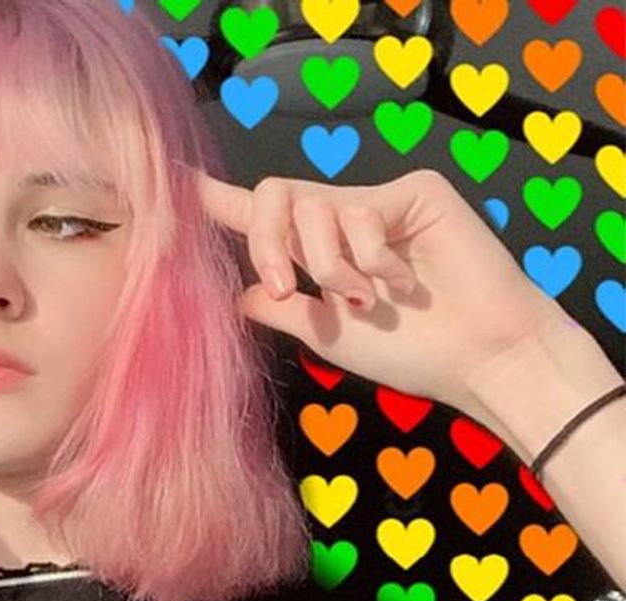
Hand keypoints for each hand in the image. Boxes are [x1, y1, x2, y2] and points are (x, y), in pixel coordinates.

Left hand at [198, 168, 570, 423]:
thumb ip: (281, 307)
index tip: (178, 184)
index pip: (259, 215)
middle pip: (273, 196)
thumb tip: (236, 294)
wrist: (478, 361)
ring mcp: (376, 202)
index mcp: (316, 252)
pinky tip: (407, 283)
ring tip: (371, 299)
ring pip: (314, 209)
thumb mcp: (326, 333)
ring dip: (334, 268)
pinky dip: (374, 260)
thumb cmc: (411, 352)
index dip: (218, 198)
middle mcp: (340, 219)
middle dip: (268, 244)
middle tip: (289, 288)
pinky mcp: (413, 192)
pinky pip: (360, 213)